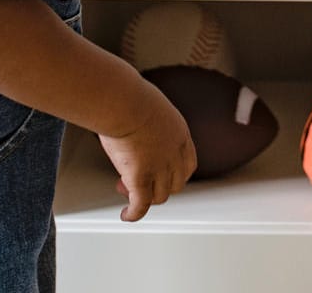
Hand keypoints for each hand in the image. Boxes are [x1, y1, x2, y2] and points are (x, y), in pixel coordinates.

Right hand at [97, 77, 196, 221]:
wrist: (123, 101)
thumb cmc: (130, 96)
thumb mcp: (150, 105)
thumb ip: (150, 119)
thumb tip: (135, 118)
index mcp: (179, 134)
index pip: (188, 164)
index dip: (175, 173)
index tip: (161, 172)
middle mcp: (174, 154)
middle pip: (176, 183)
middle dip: (158, 185)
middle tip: (139, 180)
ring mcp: (158, 167)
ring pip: (159, 196)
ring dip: (143, 197)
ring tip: (124, 190)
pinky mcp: (140, 178)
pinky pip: (141, 205)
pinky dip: (134, 213)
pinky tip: (126, 215)